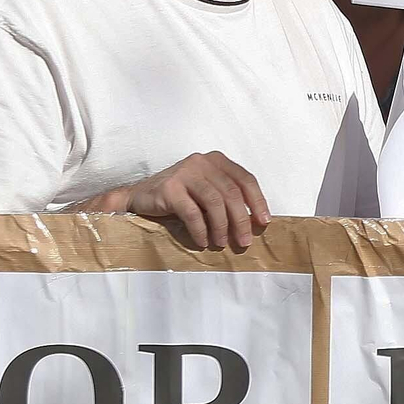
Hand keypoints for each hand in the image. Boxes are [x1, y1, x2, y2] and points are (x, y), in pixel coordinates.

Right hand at [103, 151, 270, 249]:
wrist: (139, 197)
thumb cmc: (179, 196)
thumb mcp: (206, 190)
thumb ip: (226, 197)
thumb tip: (252, 222)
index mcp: (217, 160)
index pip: (245, 179)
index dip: (257, 201)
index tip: (264, 221)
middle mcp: (202, 162)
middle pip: (232, 192)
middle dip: (241, 220)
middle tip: (244, 241)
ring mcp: (185, 172)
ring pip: (215, 202)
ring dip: (222, 227)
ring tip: (222, 243)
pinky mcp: (170, 188)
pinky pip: (193, 213)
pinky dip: (201, 230)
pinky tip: (203, 241)